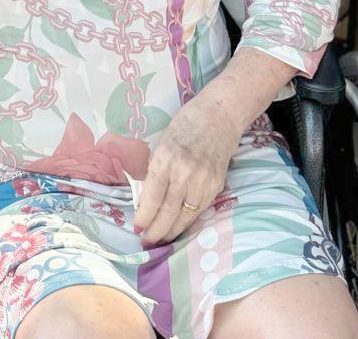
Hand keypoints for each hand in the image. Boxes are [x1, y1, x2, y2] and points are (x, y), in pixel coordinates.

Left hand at [134, 98, 238, 245]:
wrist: (220, 115)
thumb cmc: (186, 124)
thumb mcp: (162, 142)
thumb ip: (155, 169)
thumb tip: (145, 198)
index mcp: (166, 159)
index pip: (152, 197)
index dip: (144, 217)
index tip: (137, 228)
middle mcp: (184, 173)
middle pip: (168, 212)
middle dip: (156, 231)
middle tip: (146, 241)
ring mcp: (203, 182)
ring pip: (185, 217)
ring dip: (172, 232)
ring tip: (160, 240)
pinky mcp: (216, 186)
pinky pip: (199, 210)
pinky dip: (188, 221)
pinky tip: (179, 227)